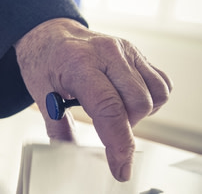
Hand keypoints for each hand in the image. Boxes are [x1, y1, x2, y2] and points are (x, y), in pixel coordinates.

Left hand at [14, 18, 171, 181]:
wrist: (49, 34)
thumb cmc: (44, 61)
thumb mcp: (40, 93)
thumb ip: (57, 126)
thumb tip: (68, 154)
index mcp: (79, 63)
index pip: (109, 109)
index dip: (118, 143)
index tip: (120, 167)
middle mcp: (107, 53)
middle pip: (137, 105)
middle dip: (125, 127)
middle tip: (103, 125)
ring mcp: (125, 50)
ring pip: (154, 95)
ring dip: (139, 113)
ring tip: (114, 110)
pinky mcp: (137, 52)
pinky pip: (161, 83)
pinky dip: (151, 99)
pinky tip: (127, 99)